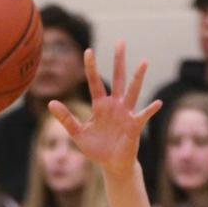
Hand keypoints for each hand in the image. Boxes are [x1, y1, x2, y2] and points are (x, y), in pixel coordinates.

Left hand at [49, 41, 161, 176]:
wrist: (111, 164)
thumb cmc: (96, 148)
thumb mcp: (77, 133)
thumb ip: (66, 118)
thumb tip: (51, 103)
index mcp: (100, 106)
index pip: (94, 82)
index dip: (91, 68)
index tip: (88, 50)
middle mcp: (115, 105)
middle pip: (117, 79)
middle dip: (118, 61)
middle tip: (120, 41)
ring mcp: (126, 113)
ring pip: (132, 92)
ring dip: (137, 78)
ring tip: (143, 62)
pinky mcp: (134, 126)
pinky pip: (143, 116)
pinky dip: (149, 110)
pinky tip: (156, 103)